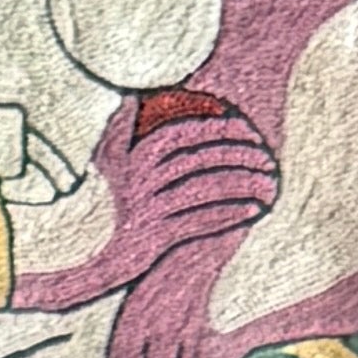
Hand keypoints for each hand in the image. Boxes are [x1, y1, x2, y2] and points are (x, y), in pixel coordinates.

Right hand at [32, 97, 277, 309]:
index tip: (246, 128)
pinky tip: (253, 210)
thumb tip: (130, 95)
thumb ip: (119, 128)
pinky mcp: (157, 239)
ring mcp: (150, 211)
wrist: (89, 262)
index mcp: (135, 158)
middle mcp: (143, 182)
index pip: (185, 132)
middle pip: (202, 159)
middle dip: (240, 155)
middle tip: (267, 156)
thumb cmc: (103, 207)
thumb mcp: (105, 165)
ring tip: (268, 184)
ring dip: (243, 184)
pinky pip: (201, 222)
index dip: (219, 127)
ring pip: (207, 190)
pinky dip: (230, 215)